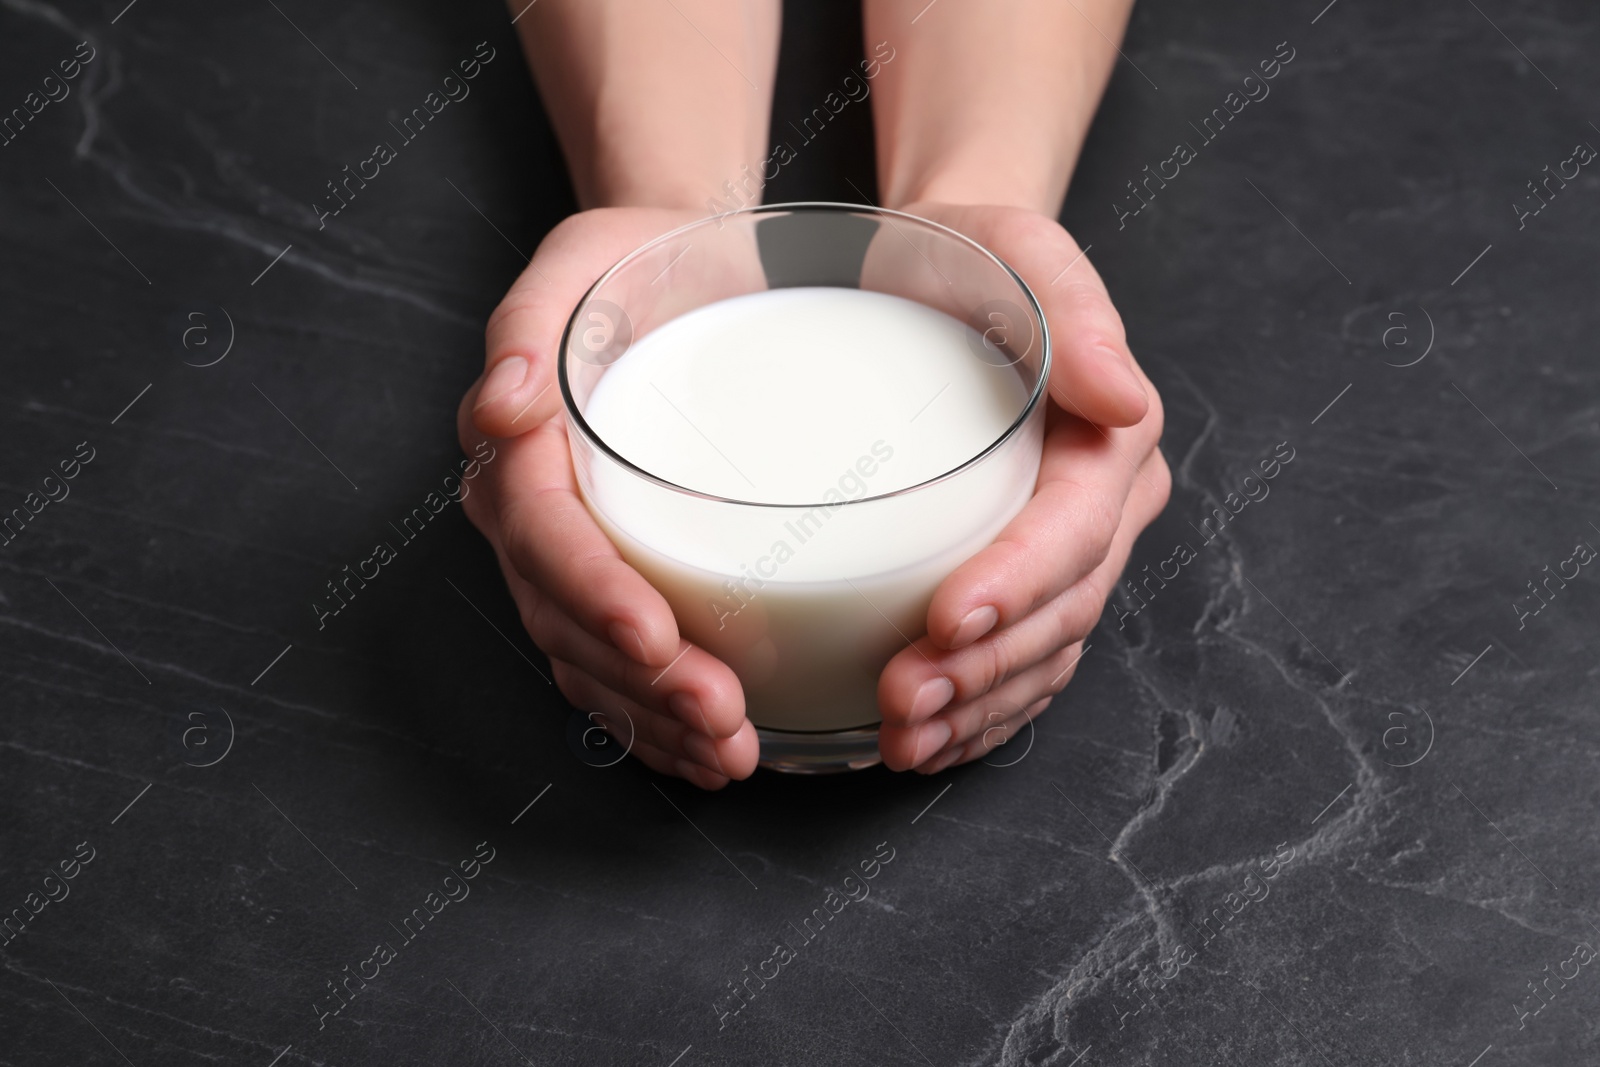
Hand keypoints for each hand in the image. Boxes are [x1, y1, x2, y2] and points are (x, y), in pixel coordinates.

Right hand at [460, 207, 760, 788]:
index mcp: (515, 451)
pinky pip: (615, 667)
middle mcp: (530, 519)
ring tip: (730, 755)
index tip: (656, 637)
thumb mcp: (581, 260)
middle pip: (566, 618)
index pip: (543, 535)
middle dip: (639, 683)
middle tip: (721, 720)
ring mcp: (568, 559)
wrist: (674, 279)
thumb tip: (502, 407)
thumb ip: (528, 325)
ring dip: (654, 720)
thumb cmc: (631, 266)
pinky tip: (708, 749)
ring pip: (589, 661)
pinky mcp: (612, 580)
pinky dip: (657, 717)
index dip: (594, 592)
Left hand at [873, 202, 1169, 772]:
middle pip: (1061, 612)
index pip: (1074, 530)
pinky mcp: (1020, 581)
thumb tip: (1124, 399)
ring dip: (976, 709)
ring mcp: (1065, 555)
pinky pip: (1018, 667)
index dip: (1019, 583)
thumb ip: (1074, 313)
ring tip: (902, 737)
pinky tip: (927, 739)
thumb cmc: (971, 260)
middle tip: (903, 699)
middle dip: (986, 667)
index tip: (948, 618)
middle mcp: (1102, 510)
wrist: (938, 280)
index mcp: (1110, 442)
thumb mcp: (1018, 251)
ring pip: (1042, 656)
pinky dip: (976, 712)